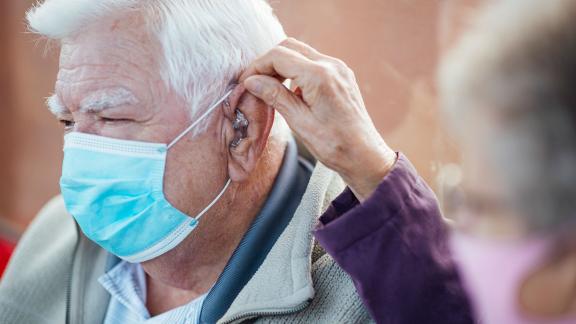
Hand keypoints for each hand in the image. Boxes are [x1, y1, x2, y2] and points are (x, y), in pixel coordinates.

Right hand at [239, 38, 396, 200]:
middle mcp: (332, 66)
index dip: (257, 67)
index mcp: (320, 76)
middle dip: (268, 62)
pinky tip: (289, 90)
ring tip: (269, 87)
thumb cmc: (334, 144)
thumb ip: (275, 96)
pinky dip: (296, 70)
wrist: (364, 154)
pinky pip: (313, 62)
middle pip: (289, 47)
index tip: (246, 82)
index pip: (279, 56)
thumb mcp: (299, 122)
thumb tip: (252, 81)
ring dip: (281, 65)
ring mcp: (339, 69)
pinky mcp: (341, 75)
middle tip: (255, 83)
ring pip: (301, 52)